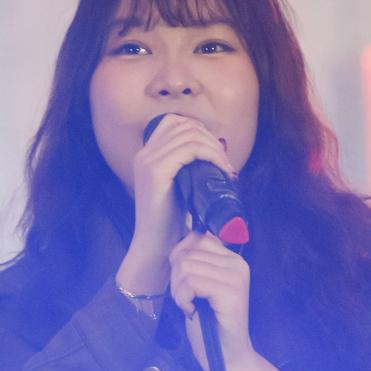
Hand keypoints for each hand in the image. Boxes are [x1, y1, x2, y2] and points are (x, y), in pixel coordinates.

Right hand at [116, 115, 234, 296]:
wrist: (157, 247)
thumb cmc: (171, 223)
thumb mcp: (180, 188)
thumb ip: (189, 168)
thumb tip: (217, 151)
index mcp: (146, 156)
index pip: (174, 123)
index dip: (199, 130)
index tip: (215, 152)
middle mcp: (144, 155)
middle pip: (184, 125)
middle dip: (210, 139)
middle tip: (225, 162)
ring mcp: (148, 162)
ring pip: (190, 134)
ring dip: (214, 148)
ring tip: (226, 167)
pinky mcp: (156, 172)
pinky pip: (190, 149)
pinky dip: (211, 155)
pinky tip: (221, 170)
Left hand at [170, 230, 252, 368]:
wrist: (227, 357)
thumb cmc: (210, 324)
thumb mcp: (200, 286)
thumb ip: (195, 263)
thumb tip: (181, 243)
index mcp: (232, 258)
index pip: (195, 239)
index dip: (179, 259)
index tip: (185, 284)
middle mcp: (238, 264)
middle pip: (187, 254)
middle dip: (176, 278)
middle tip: (186, 299)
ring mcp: (236, 278)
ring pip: (186, 267)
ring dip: (179, 290)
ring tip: (190, 306)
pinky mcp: (231, 293)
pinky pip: (192, 282)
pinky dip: (183, 299)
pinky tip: (192, 311)